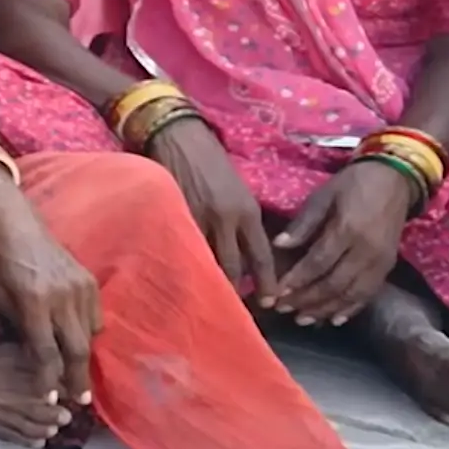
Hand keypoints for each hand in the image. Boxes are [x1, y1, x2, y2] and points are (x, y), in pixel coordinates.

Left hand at [0, 180, 101, 410]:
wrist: (17, 225)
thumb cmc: (0, 262)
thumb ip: (20, 328)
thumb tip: (38, 359)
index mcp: (34, 302)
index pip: (45, 351)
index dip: (48, 379)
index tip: (51, 398)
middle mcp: (62, 297)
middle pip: (76, 349)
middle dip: (78, 379)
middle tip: (80, 401)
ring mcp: (81, 288)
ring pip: (89, 335)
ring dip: (84, 358)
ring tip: (79, 378)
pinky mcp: (91, 282)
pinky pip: (95, 317)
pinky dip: (88, 333)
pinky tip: (78, 341)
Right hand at [146, 115, 278, 299]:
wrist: (179, 137)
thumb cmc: (211, 160)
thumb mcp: (237, 190)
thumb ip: (242, 219)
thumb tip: (245, 250)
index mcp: (247, 212)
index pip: (261, 256)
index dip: (267, 282)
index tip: (273, 302)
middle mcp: (227, 220)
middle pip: (236, 265)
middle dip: (239, 290)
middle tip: (241, 311)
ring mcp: (199, 219)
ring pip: (209, 260)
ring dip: (212, 281)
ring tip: (213, 299)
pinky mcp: (175, 216)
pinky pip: (184, 247)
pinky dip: (187, 262)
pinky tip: (186, 273)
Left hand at [271, 161, 416, 325]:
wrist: (394, 181)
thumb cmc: (351, 186)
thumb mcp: (322, 197)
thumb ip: (302, 224)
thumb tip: (278, 245)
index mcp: (348, 230)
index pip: (318, 263)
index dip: (297, 280)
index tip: (277, 292)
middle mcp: (367, 250)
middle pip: (334, 283)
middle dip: (307, 299)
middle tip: (283, 309)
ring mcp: (381, 261)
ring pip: (352, 294)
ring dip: (326, 309)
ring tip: (302, 319)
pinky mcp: (388, 267)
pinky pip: (369, 294)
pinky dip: (350, 309)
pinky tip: (334, 319)